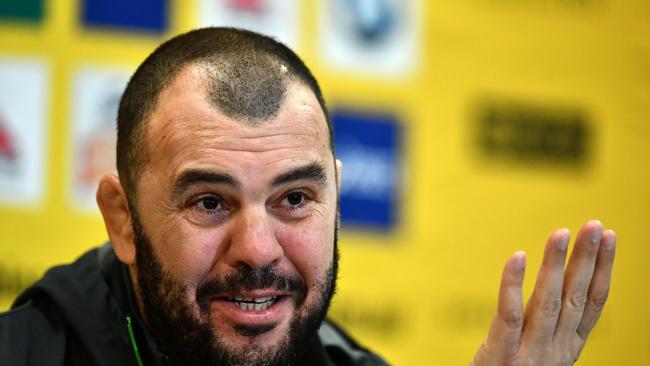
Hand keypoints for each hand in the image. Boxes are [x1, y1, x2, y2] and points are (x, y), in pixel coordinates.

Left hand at [470, 220, 616, 365]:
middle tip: (595, 225)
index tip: (611, 238)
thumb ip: (551, 328)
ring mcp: (528, 353)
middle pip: (576, 298)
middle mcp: (553, 350)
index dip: (604, 270)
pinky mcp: (499, 355)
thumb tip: (562, 287)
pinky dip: (513, 284)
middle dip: (588, 260)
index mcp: (567, 349)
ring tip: (562, 232)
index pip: (592, 304)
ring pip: (547, 302)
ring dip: (556, 265)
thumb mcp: (542, 356)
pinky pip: (508, 314)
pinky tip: (517, 257)